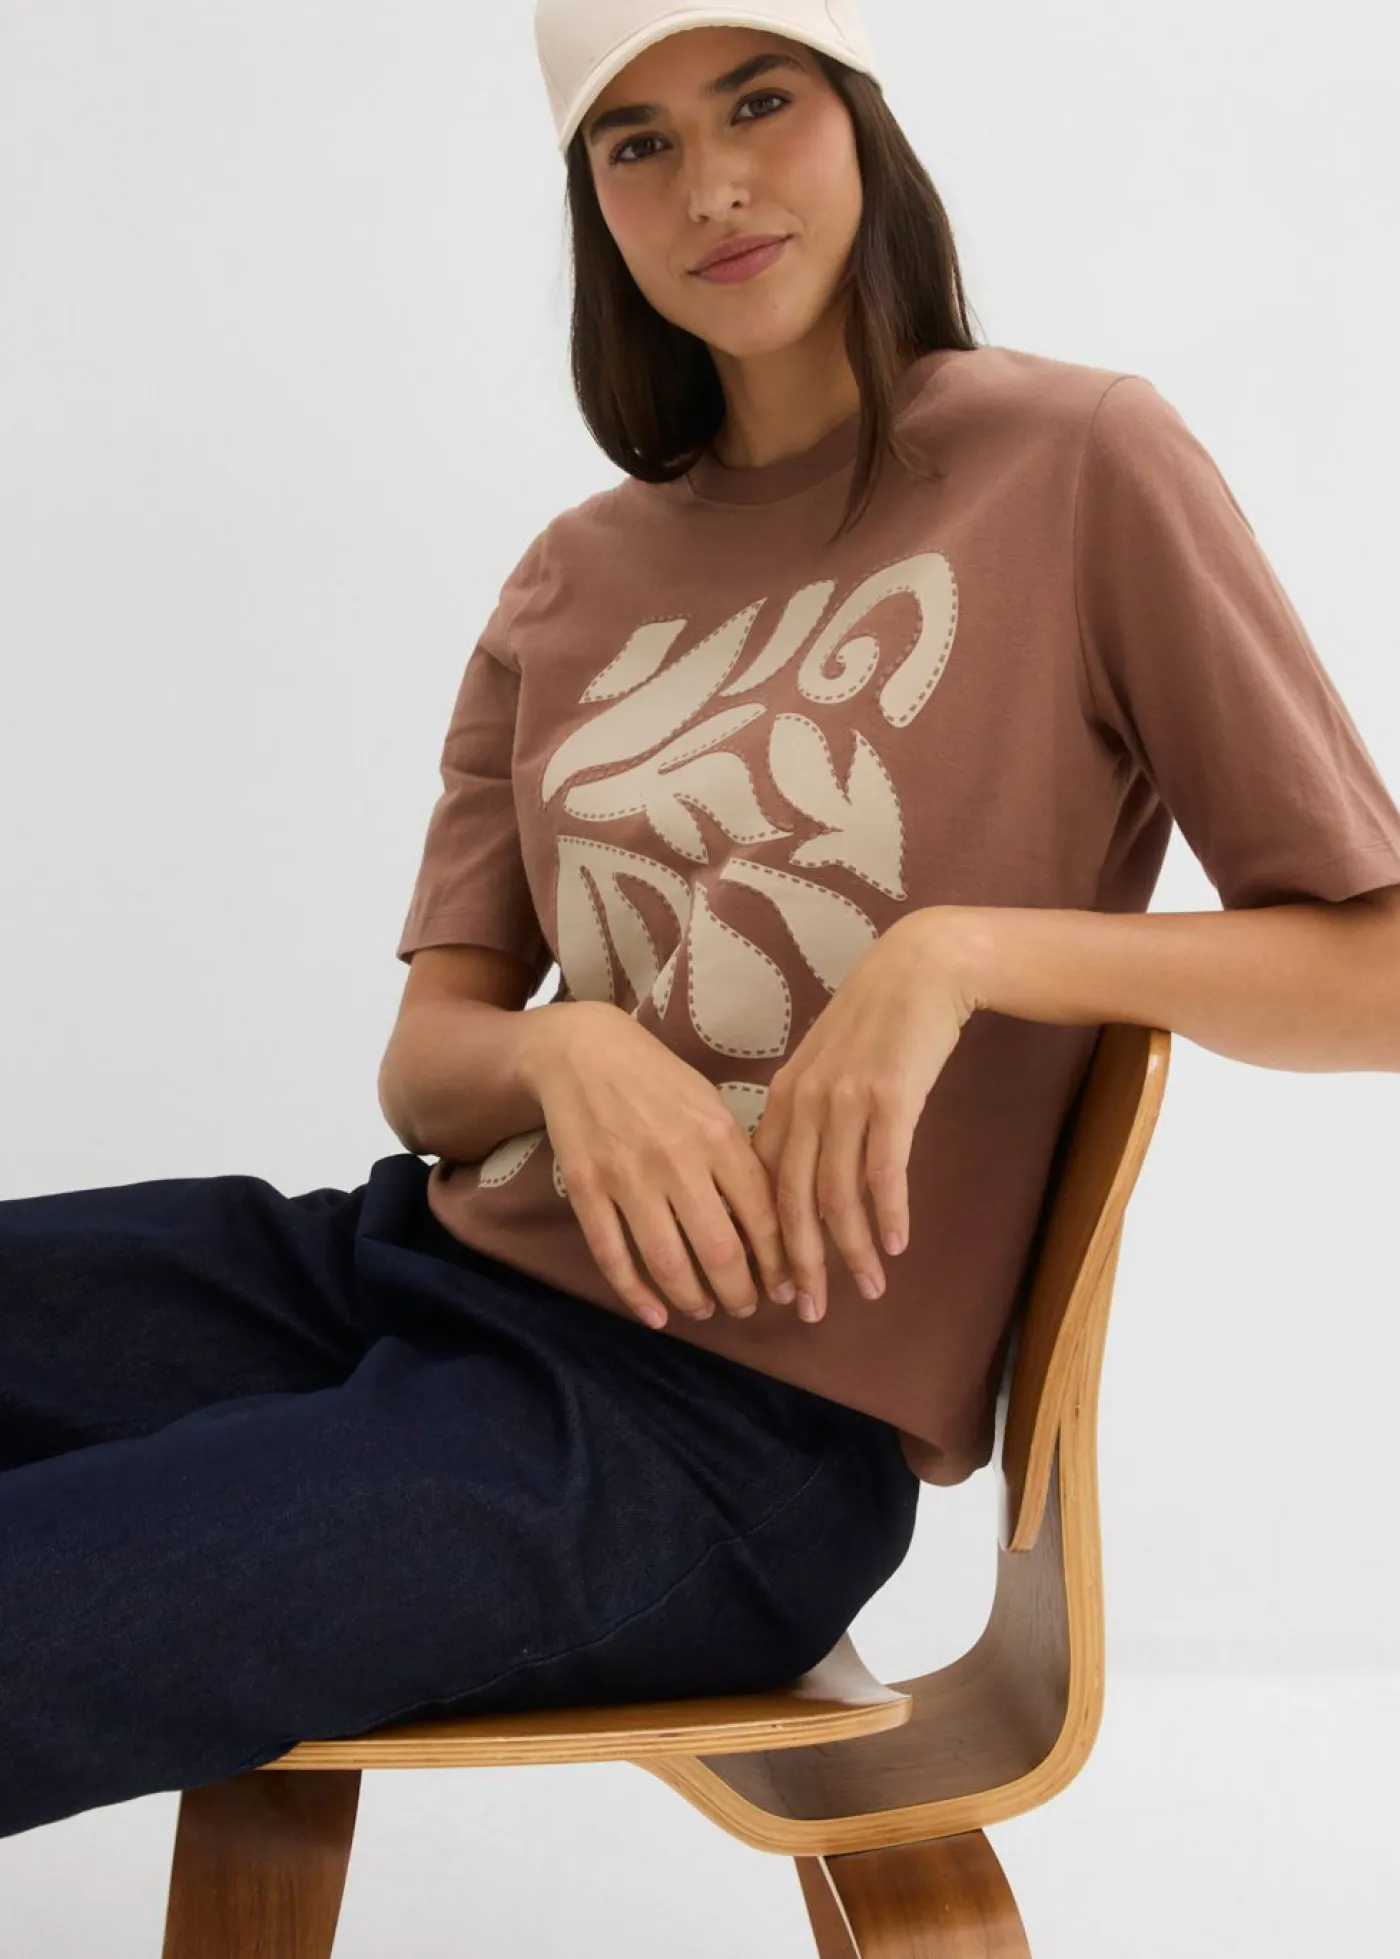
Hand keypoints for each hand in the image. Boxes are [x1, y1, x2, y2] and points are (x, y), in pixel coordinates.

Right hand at [520, 1001, 798, 1331]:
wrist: (582, 1050)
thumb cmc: (658, 1080)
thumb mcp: (711, 1105)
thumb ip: (738, 1159)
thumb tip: (769, 1227)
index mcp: (718, 1135)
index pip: (763, 1216)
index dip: (779, 1263)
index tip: (785, 1288)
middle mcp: (677, 1158)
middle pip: (721, 1250)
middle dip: (740, 1294)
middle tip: (745, 1308)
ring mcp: (627, 1175)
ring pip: (668, 1262)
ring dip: (693, 1300)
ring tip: (704, 1310)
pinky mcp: (585, 1187)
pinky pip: (613, 1255)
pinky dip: (635, 1294)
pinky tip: (654, 1315)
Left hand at [749, 912, 975, 1321]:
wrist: (923, 967)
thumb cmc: (877, 1020)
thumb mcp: (827, 1064)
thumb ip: (807, 1113)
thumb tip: (798, 1172)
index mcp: (784, 1096)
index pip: (764, 1183)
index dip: (769, 1240)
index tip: (778, 1283)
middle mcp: (807, 1102)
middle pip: (792, 1201)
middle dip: (801, 1263)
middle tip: (809, 1311)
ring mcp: (847, 1100)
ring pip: (838, 1196)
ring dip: (853, 1251)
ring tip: (867, 1290)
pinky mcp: (892, 1097)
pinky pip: (884, 1171)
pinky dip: (888, 1214)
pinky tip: (896, 1246)